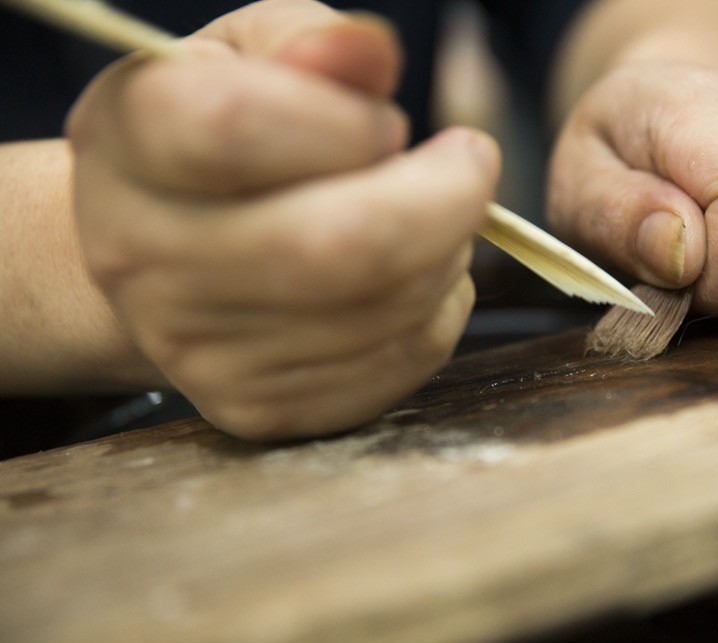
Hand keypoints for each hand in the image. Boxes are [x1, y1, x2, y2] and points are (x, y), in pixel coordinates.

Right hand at [67, 0, 499, 439]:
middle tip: (468, 163)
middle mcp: (144, 259)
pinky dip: (439, 309)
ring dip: (449, 251)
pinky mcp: (259, 407)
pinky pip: (401, 361)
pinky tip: (414, 275)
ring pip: (387, 309)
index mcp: (131, 142)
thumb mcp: (253, 57)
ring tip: (432, 216)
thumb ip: (312, 42)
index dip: (349, 121)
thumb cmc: (224, 139)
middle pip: (340, 246)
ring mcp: (199, 350)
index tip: (392, 121)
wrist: (166, 255)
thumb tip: (371, 53)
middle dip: (447, 198)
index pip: (237, 127)